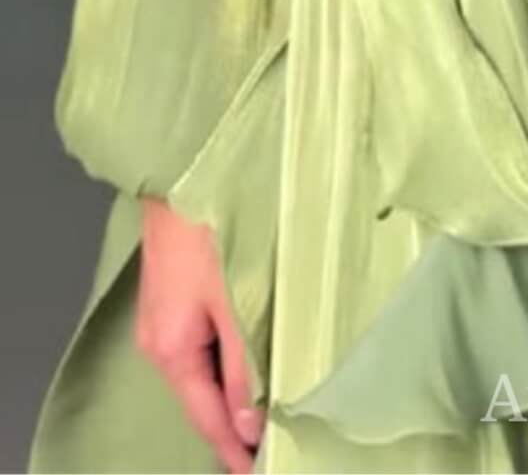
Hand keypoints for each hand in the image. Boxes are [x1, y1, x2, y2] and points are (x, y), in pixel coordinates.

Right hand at [135, 196, 264, 472]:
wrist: (188, 171)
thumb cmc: (209, 231)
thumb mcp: (234, 303)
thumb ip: (244, 366)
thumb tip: (250, 424)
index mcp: (171, 351)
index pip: (208, 418)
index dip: (235, 450)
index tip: (262, 470)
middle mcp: (161, 340)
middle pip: (204, 396)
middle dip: (238, 422)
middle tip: (279, 441)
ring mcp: (167, 316)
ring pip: (207, 366)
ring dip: (237, 386)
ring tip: (275, 407)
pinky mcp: (178, 292)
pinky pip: (206, 339)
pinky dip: (230, 355)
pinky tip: (254, 356)